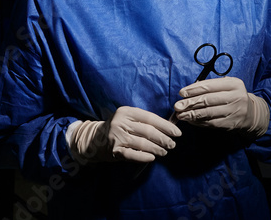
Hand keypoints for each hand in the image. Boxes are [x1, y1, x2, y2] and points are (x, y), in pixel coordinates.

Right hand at [66, 106, 180, 163]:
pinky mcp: (114, 151)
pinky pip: (133, 155)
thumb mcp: (128, 118)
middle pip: (148, 131)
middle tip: (173, 144)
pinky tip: (152, 157)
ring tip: (165, 151)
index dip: (165, 126)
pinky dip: (144, 157)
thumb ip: (144, 121)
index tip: (176, 132)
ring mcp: (116, 137)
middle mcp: (120, 123)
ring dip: (157, 148)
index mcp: (126, 112)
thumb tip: (168, 127)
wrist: (94, 139)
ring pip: (142, 143)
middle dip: (164, 138)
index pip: (150, 118)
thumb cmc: (118, 128)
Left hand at [174, 77, 268, 135]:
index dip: (194, 89)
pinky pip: (211, 123)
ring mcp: (234, 111)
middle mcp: (236, 97)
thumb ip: (211, 86)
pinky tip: (190, 121)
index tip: (181, 93)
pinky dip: (199, 122)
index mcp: (234, 84)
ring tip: (180, 115)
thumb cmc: (233, 96)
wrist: (251, 113)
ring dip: (192, 114)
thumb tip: (188, 92)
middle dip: (190, 103)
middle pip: (208, 100)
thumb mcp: (227, 86)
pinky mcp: (231, 124)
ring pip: (209, 113)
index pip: (210, 86)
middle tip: (177, 106)